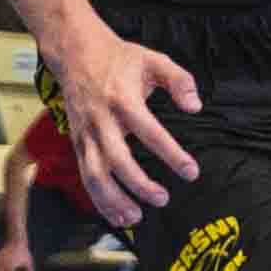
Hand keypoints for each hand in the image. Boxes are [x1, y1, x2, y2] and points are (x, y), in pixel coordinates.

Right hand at [53, 28, 200, 226]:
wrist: (75, 52)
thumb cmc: (118, 58)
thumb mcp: (153, 60)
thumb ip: (179, 81)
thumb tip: (195, 106)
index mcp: (123, 99)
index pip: (149, 132)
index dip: (171, 155)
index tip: (191, 171)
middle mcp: (101, 119)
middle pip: (117, 160)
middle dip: (139, 185)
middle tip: (162, 199)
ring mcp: (85, 133)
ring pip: (94, 174)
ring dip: (114, 200)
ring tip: (136, 217)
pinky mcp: (77, 142)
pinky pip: (86, 176)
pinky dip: (99, 199)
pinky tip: (117, 215)